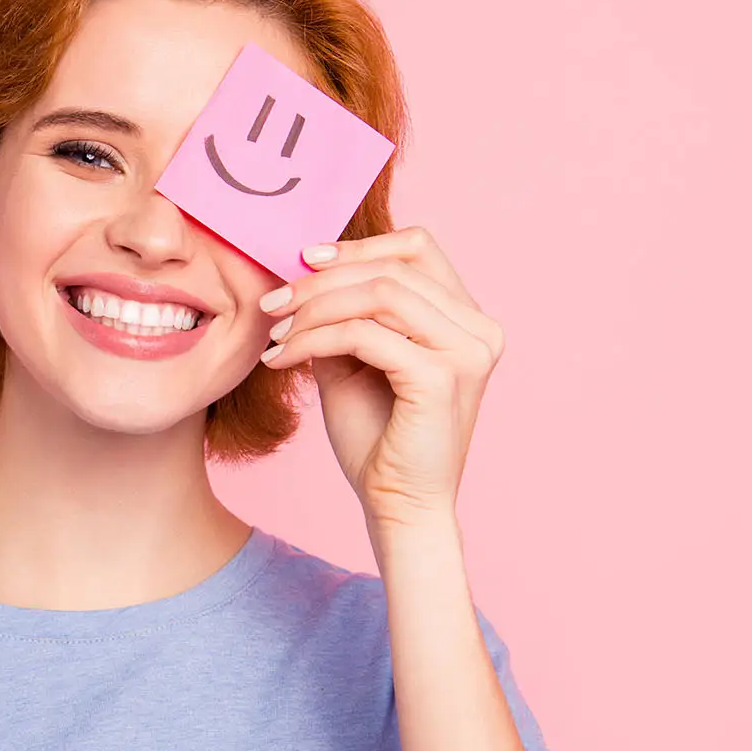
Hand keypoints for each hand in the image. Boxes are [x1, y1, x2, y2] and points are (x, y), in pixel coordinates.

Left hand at [258, 225, 504, 526]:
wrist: (396, 505)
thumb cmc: (378, 437)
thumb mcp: (355, 359)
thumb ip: (344, 313)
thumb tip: (304, 269)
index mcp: (467, 319)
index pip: (418, 249)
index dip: (359, 245)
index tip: (304, 259)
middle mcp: (479, 329)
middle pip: (393, 268)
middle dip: (322, 280)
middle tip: (272, 302)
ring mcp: (467, 352)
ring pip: (378, 296)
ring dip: (315, 308)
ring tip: (276, 333)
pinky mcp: (442, 378)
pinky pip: (365, 335)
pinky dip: (315, 339)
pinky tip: (285, 357)